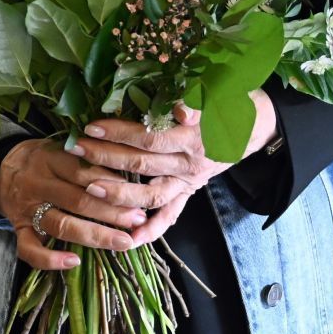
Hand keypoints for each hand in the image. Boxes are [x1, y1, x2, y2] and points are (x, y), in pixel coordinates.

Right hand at [0, 137, 175, 272]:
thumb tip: (128, 178)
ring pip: (62, 224)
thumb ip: (89, 158)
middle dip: (112, 212)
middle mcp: (37, 184)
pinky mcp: (18, 229)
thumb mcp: (61, 146)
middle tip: (139, 220)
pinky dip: (49, 259)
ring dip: (95, 235)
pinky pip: (29, 249)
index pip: (83, 172)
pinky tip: (73, 262)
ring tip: (123, 242)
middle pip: (78, 200)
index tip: (137, 195)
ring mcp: (27, 209)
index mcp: (49, 158)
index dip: (112, 185)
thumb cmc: (43, 158)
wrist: (0, 167)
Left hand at [67, 90, 279, 211]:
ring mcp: (188, 181)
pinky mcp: (189, 192)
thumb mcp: (217, 94)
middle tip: (77, 150)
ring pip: (151, 195)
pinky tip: (129, 239)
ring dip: (120, 195)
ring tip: (89, 189)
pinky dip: (151, 230)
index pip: (151, 138)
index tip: (92, 127)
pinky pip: (171, 216)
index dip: (120, 134)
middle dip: (107, 158)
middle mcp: (190, 164)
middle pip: (143, 165)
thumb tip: (181, 110)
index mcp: (194, 138)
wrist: (255, 125)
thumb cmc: (229, 102)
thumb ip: (197, 101)